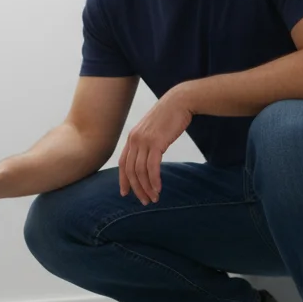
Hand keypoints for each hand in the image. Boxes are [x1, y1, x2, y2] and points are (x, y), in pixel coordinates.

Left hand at [119, 86, 193, 204]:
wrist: (180, 101)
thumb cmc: (169, 116)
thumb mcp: (153, 130)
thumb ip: (147, 142)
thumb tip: (147, 157)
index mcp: (132, 137)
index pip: (122, 163)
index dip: (123, 180)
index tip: (125, 193)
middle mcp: (134, 140)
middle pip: (130, 171)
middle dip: (136, 189)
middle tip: (145, 201)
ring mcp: (144, 141)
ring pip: (140, 171)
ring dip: (147, 187)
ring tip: (154, 198)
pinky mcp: (156, 142)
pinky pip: (152, 167)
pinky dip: (154, 180)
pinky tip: (158, 189)